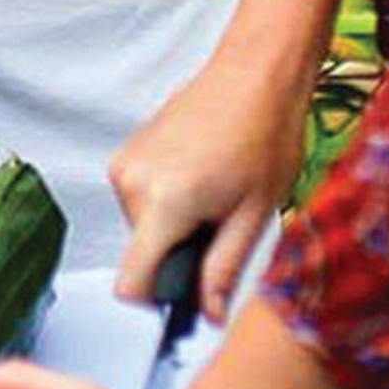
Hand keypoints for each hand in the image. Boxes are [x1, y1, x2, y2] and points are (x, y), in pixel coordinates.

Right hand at [106, 57, 305, 324]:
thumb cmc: (263, 135)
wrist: (254, 75)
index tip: (186, 299)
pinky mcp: (127, 151)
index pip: (131, 281)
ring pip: (144, 227)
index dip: (157, 303)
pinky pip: (141, 199)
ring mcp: (125, 162)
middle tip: (222, 225)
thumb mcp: (254, 215)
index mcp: (163, 202)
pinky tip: (202, 176)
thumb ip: (223, 270)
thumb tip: (207, 314)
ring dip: (176, 226)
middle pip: (143, 254)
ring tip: (216, 193)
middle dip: (179, 254)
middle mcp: (131, 182)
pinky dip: (168, 202)